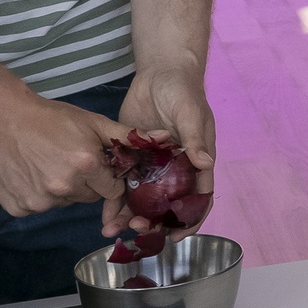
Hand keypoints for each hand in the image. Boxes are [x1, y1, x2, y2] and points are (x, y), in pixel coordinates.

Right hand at [0, 92, 126, 223]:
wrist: (0, 119)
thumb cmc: (50, 118)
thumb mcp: (92, 121)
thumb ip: (128, 135)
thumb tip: (166, 139)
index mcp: (87, 166)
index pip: (113, 189)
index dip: (107, 177)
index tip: (96, 165)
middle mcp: (64, 188)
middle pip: (89, 197)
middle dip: (86, 183)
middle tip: (69, 160)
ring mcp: (40, 201)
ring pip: (64, 202)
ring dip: (61, 189)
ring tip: (47, 164)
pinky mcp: (19, 208)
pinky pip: (39, 207)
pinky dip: (37, 194)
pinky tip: (30, 173)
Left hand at [116, 65, 217, 237]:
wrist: (160, 73)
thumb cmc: (184, 92)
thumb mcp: (191, 113)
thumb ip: (195, 139)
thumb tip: (205, 164)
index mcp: (195, 162)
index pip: (197, 198)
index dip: (189, 219)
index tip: (175, 235)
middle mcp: (175, 170)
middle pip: (166, 205)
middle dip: (152, 222)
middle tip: (136, 229)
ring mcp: (153, 165)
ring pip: (142, 199)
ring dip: (129, 215)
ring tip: (111, 228)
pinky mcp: (133, 157)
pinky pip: (123, 182)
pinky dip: (114, 198)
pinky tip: (102, 211)